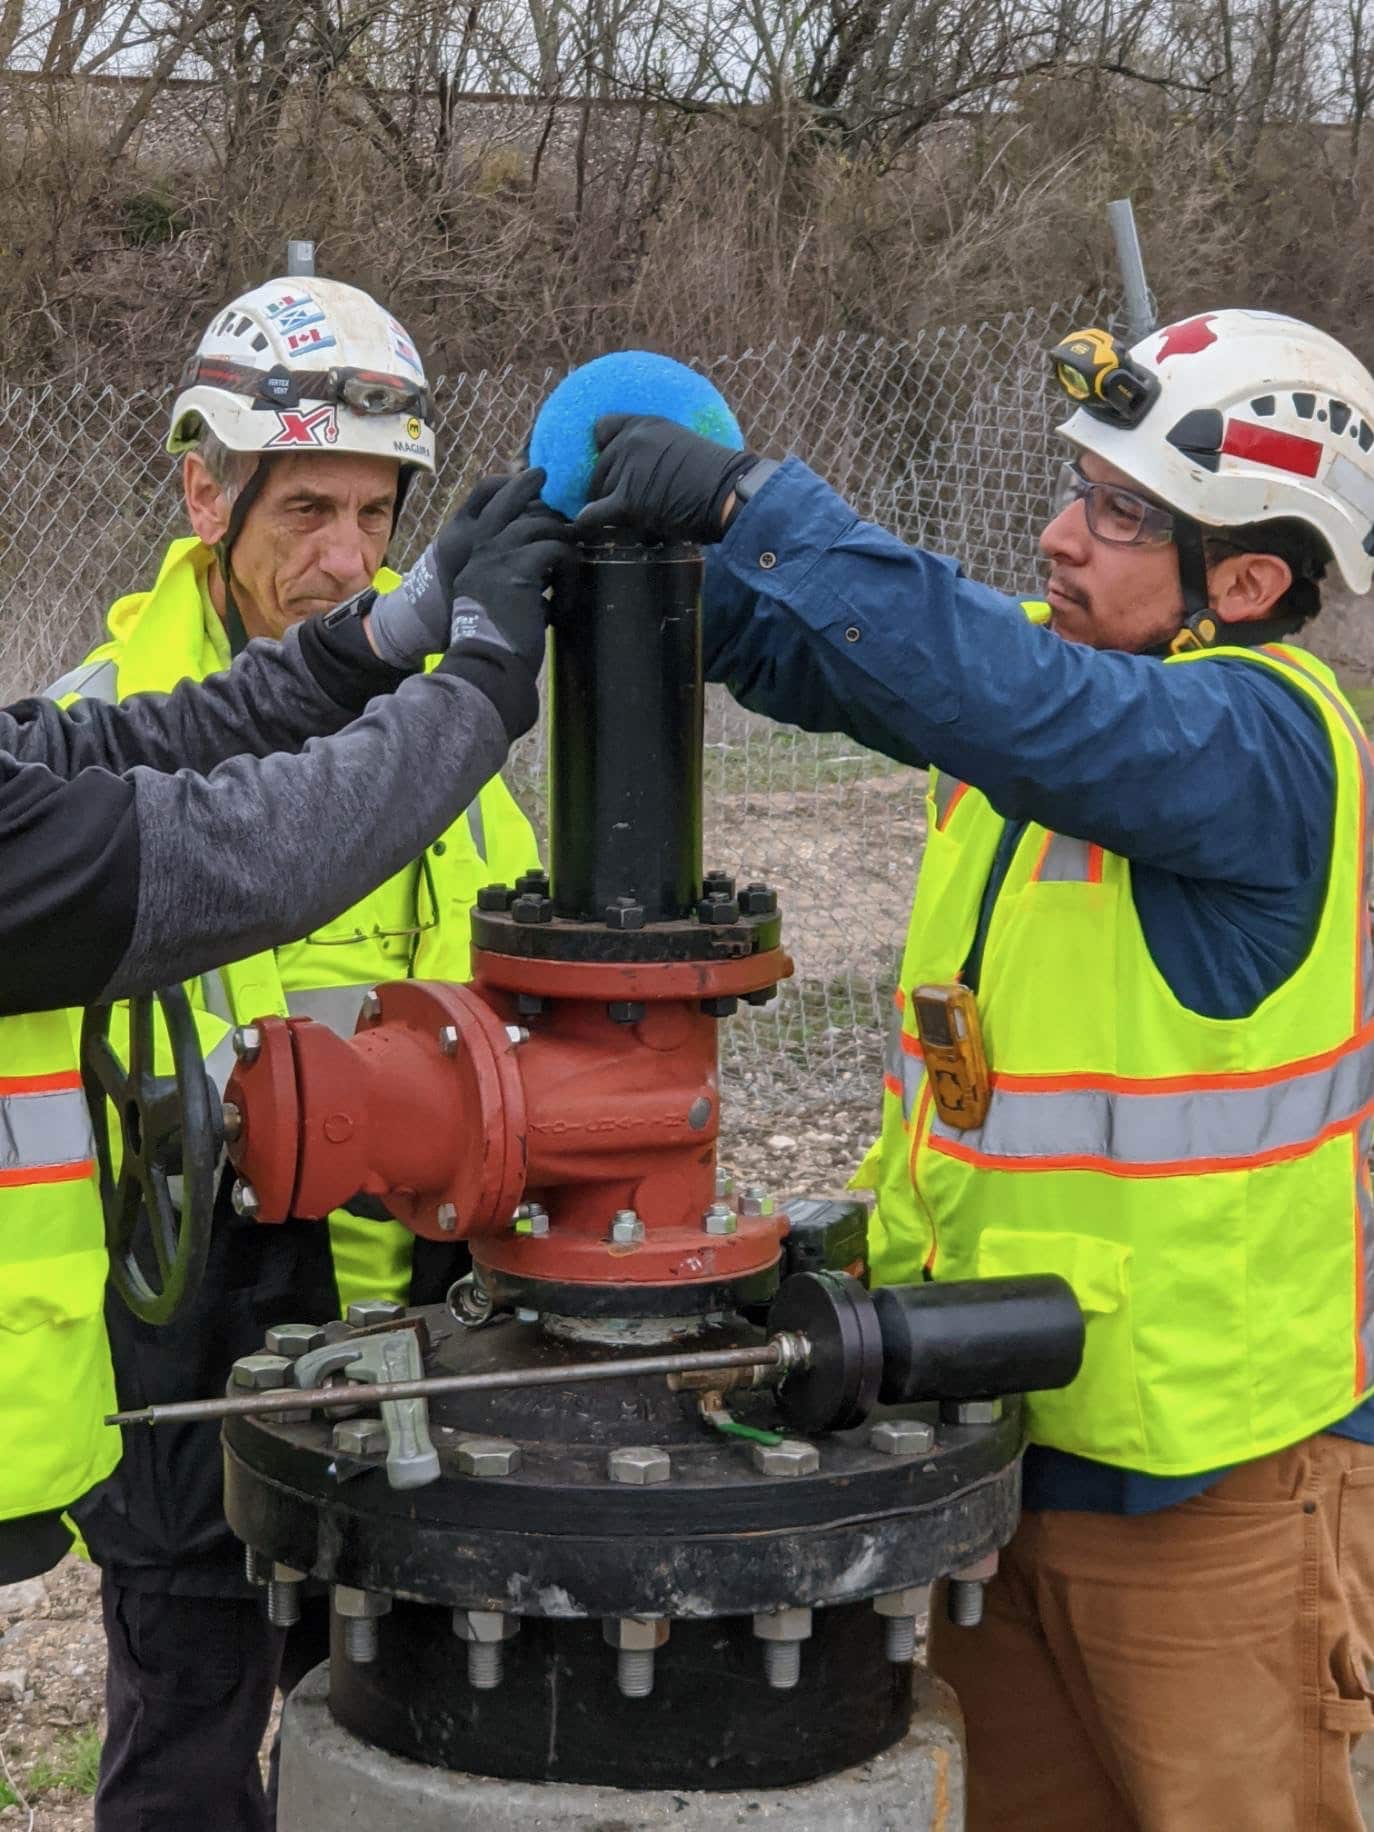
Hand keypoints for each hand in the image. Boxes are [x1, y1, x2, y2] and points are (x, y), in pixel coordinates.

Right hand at [443, 507, 576, 674]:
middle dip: (550, 508)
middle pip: (519, 504)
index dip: (518, 492)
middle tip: (573, 526)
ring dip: (564, 545)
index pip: (496, 509)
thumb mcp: (498, 605)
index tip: (541, 485)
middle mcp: (483, 550)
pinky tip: (564, 605)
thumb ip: (514, 581)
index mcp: (475, 558)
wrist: (484, 665)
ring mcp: (499, 556)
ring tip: (569, 574)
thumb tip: (546, 574)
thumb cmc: (493, 645)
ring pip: (542, 524)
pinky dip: (568, 576)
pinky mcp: (520, 569)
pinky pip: (557, 551)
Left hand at [574, 415, 756, 544]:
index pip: (602, 429)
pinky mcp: (626, 499)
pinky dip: (588, 522)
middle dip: (608, 485)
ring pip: (600, 492)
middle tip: (624, 503)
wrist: (729, 494)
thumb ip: (655, 452)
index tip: (608, 464)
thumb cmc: (716, 477)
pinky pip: (595, 513)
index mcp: (646, 424)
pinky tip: (583, 528)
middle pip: (600, 467)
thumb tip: (634, 474)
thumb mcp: (682, 446)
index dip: (602, 449)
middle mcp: (631, 441)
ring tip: (632, 518)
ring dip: (609, 507)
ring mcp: (627, 469)